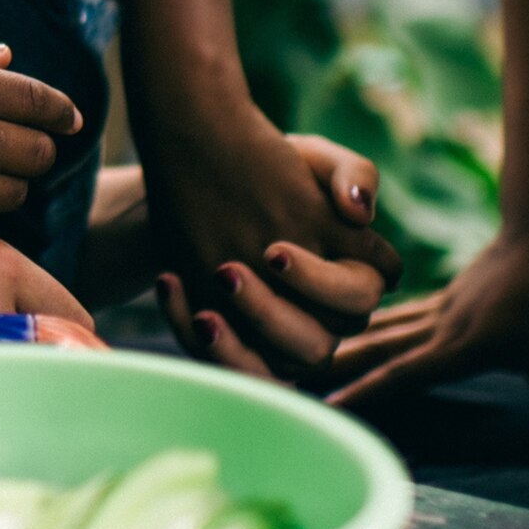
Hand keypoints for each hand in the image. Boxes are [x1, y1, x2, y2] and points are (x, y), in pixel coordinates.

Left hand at [146, 129, 396, 384]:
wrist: (203, 171)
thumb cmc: (272, 168)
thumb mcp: (311, 157)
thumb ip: (350, 172)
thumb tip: (360, 212)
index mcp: (353, 276)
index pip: (359, 300)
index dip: (324, 283)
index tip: (274, 251)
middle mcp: (321, 317)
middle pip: (316, 347)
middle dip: (270, 314)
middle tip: (227, 271)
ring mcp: (276, 336)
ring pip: (271, 371)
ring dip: (234, 344)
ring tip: (203, 306)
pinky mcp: (234, 339)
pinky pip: (222, 364)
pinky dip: (192, 333)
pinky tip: (168, 282)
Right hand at [321, 229, 528, 465]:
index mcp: (458, 345)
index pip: (401, 373)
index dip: (363, 391)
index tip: (322, 406)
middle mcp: (438, 327)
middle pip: (375, 349)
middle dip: (331, 365)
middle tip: (283, 375)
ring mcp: (437, 310)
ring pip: (379, 330)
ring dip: (342, 343)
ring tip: (299, 352)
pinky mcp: (444, 299)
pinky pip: (397, 317)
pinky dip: (369, 326)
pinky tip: (353, 330)